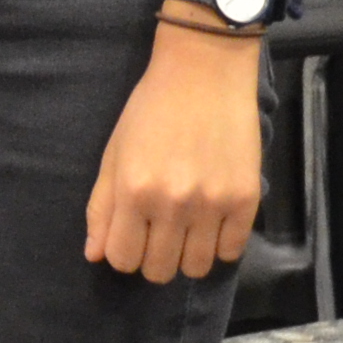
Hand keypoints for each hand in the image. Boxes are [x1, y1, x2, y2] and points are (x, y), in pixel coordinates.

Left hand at [85, 20, 267, 281]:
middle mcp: (172, 204)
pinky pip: (231, 252)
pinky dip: (220, 244)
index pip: (122, 259)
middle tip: (160, 232)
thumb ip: (102, 207)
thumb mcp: (114, 153)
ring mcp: (212, 204)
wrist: (205, 72)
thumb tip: (95, 255)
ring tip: (188, 228)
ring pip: (196, 268)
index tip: (132, 236)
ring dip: (187, 255)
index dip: (124, 253)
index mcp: (133, 191)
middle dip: (154, 257)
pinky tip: (213, 221)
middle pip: (159, 271)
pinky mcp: (246, 199)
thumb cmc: (151, 109)